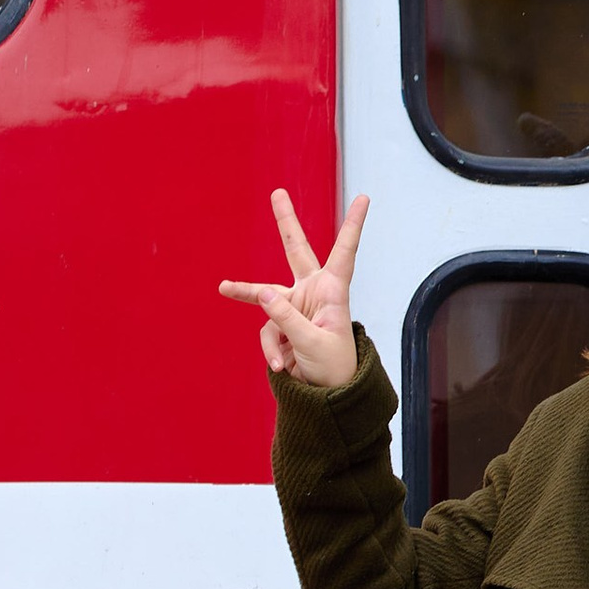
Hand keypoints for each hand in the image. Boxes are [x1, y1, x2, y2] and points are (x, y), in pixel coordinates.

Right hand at [220, 189, 368, 389]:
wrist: (326, 395)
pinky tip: (283, 367)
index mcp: (333, 291)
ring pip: (264, 294)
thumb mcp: (312, 343)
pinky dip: (272, 350)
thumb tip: (262, 294)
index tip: (364, 198)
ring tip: (224, 287)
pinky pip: (266, 330)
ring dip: (244, 293)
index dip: (353, 225)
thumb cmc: (334, 368)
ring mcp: (293, 306)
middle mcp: (312, 292)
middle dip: (285, 222)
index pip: (344, 252)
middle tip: (277, 193)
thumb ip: (286, 318)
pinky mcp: (279, 323)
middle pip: (296, 251)